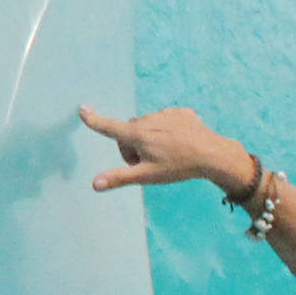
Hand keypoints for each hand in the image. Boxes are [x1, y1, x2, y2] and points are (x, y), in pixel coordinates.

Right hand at [78, 105, 257, 196]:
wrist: (213, 154)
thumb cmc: (178, 167)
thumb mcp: (147, 176)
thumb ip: (119, 178)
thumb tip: (94, 184)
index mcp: (137, 135)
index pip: (109, 127)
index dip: (94, 120)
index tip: (82, 110)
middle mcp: (148, 119)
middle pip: (130, 131)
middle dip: (133, 145)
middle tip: (148, 162)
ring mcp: (165, 114)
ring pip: (148, 125)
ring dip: (150, 137)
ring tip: (168, 153)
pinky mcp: (181, 112)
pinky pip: (165, 119)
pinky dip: (167, 130)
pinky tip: (180, 142)